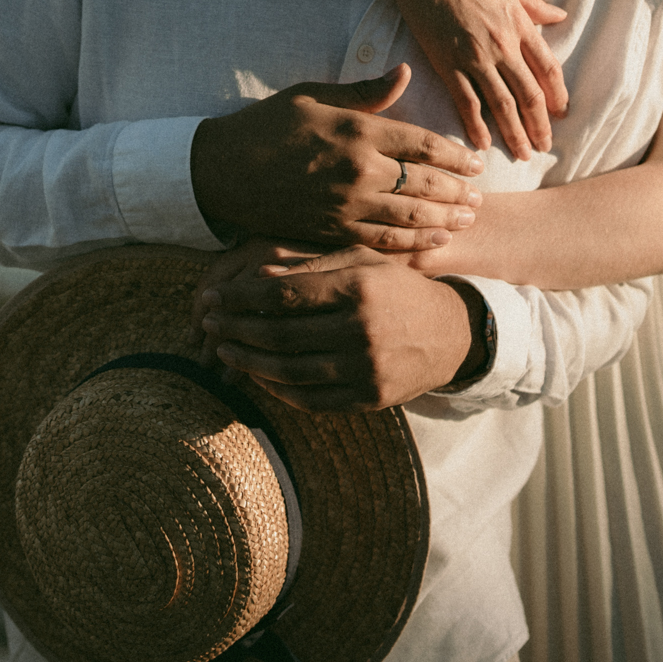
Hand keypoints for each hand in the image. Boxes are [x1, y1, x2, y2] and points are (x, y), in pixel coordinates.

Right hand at [191, 65, 484, 250]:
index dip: (456, 155)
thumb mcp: (315, 96)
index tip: (475, 162)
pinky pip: (384, 241)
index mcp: (358, 130)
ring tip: (466, 220)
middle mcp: (358, 169)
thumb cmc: (268, 126)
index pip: (423, 144)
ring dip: (445, 220)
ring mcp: (346, 204)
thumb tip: (405, 72)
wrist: (221, 171)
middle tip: (479, 196)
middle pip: (426, 183)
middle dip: (458, 191)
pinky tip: (435, 242)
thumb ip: (366, 91)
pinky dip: (415, 244)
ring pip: (411, 217)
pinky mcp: (332, 230)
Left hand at [197, 252, 484, 411]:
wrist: (452, 334)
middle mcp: (362, 329)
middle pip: (279, 334)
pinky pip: (310, 399)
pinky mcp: (369, 399)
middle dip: (236, 329)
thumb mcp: (363, 262)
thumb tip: (254, 276)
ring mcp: (367, 369)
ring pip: (288, 371)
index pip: (282, 295)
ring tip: (225, 349)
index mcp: (358, 287)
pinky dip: (277, 389)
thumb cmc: (397, 289)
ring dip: (248, 362)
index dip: (240, 298)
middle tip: (209, 323)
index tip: (213, 298)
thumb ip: (310, 265)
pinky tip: (258, 375)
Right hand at [386, 0, 568, 160]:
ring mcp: (475, 56)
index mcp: (520, 24)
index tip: (562, 114)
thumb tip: (560, 14)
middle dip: (539, 125)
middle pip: (530, 94)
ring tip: (521, 154)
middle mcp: (503, 44)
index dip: (558, 95)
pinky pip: (466, 101)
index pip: (548, 68)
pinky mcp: (447, 62)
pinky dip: (475, 125)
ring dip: (514, 133)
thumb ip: (533, 4)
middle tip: (544, 147)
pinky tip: (481, 143)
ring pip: (503, 104)